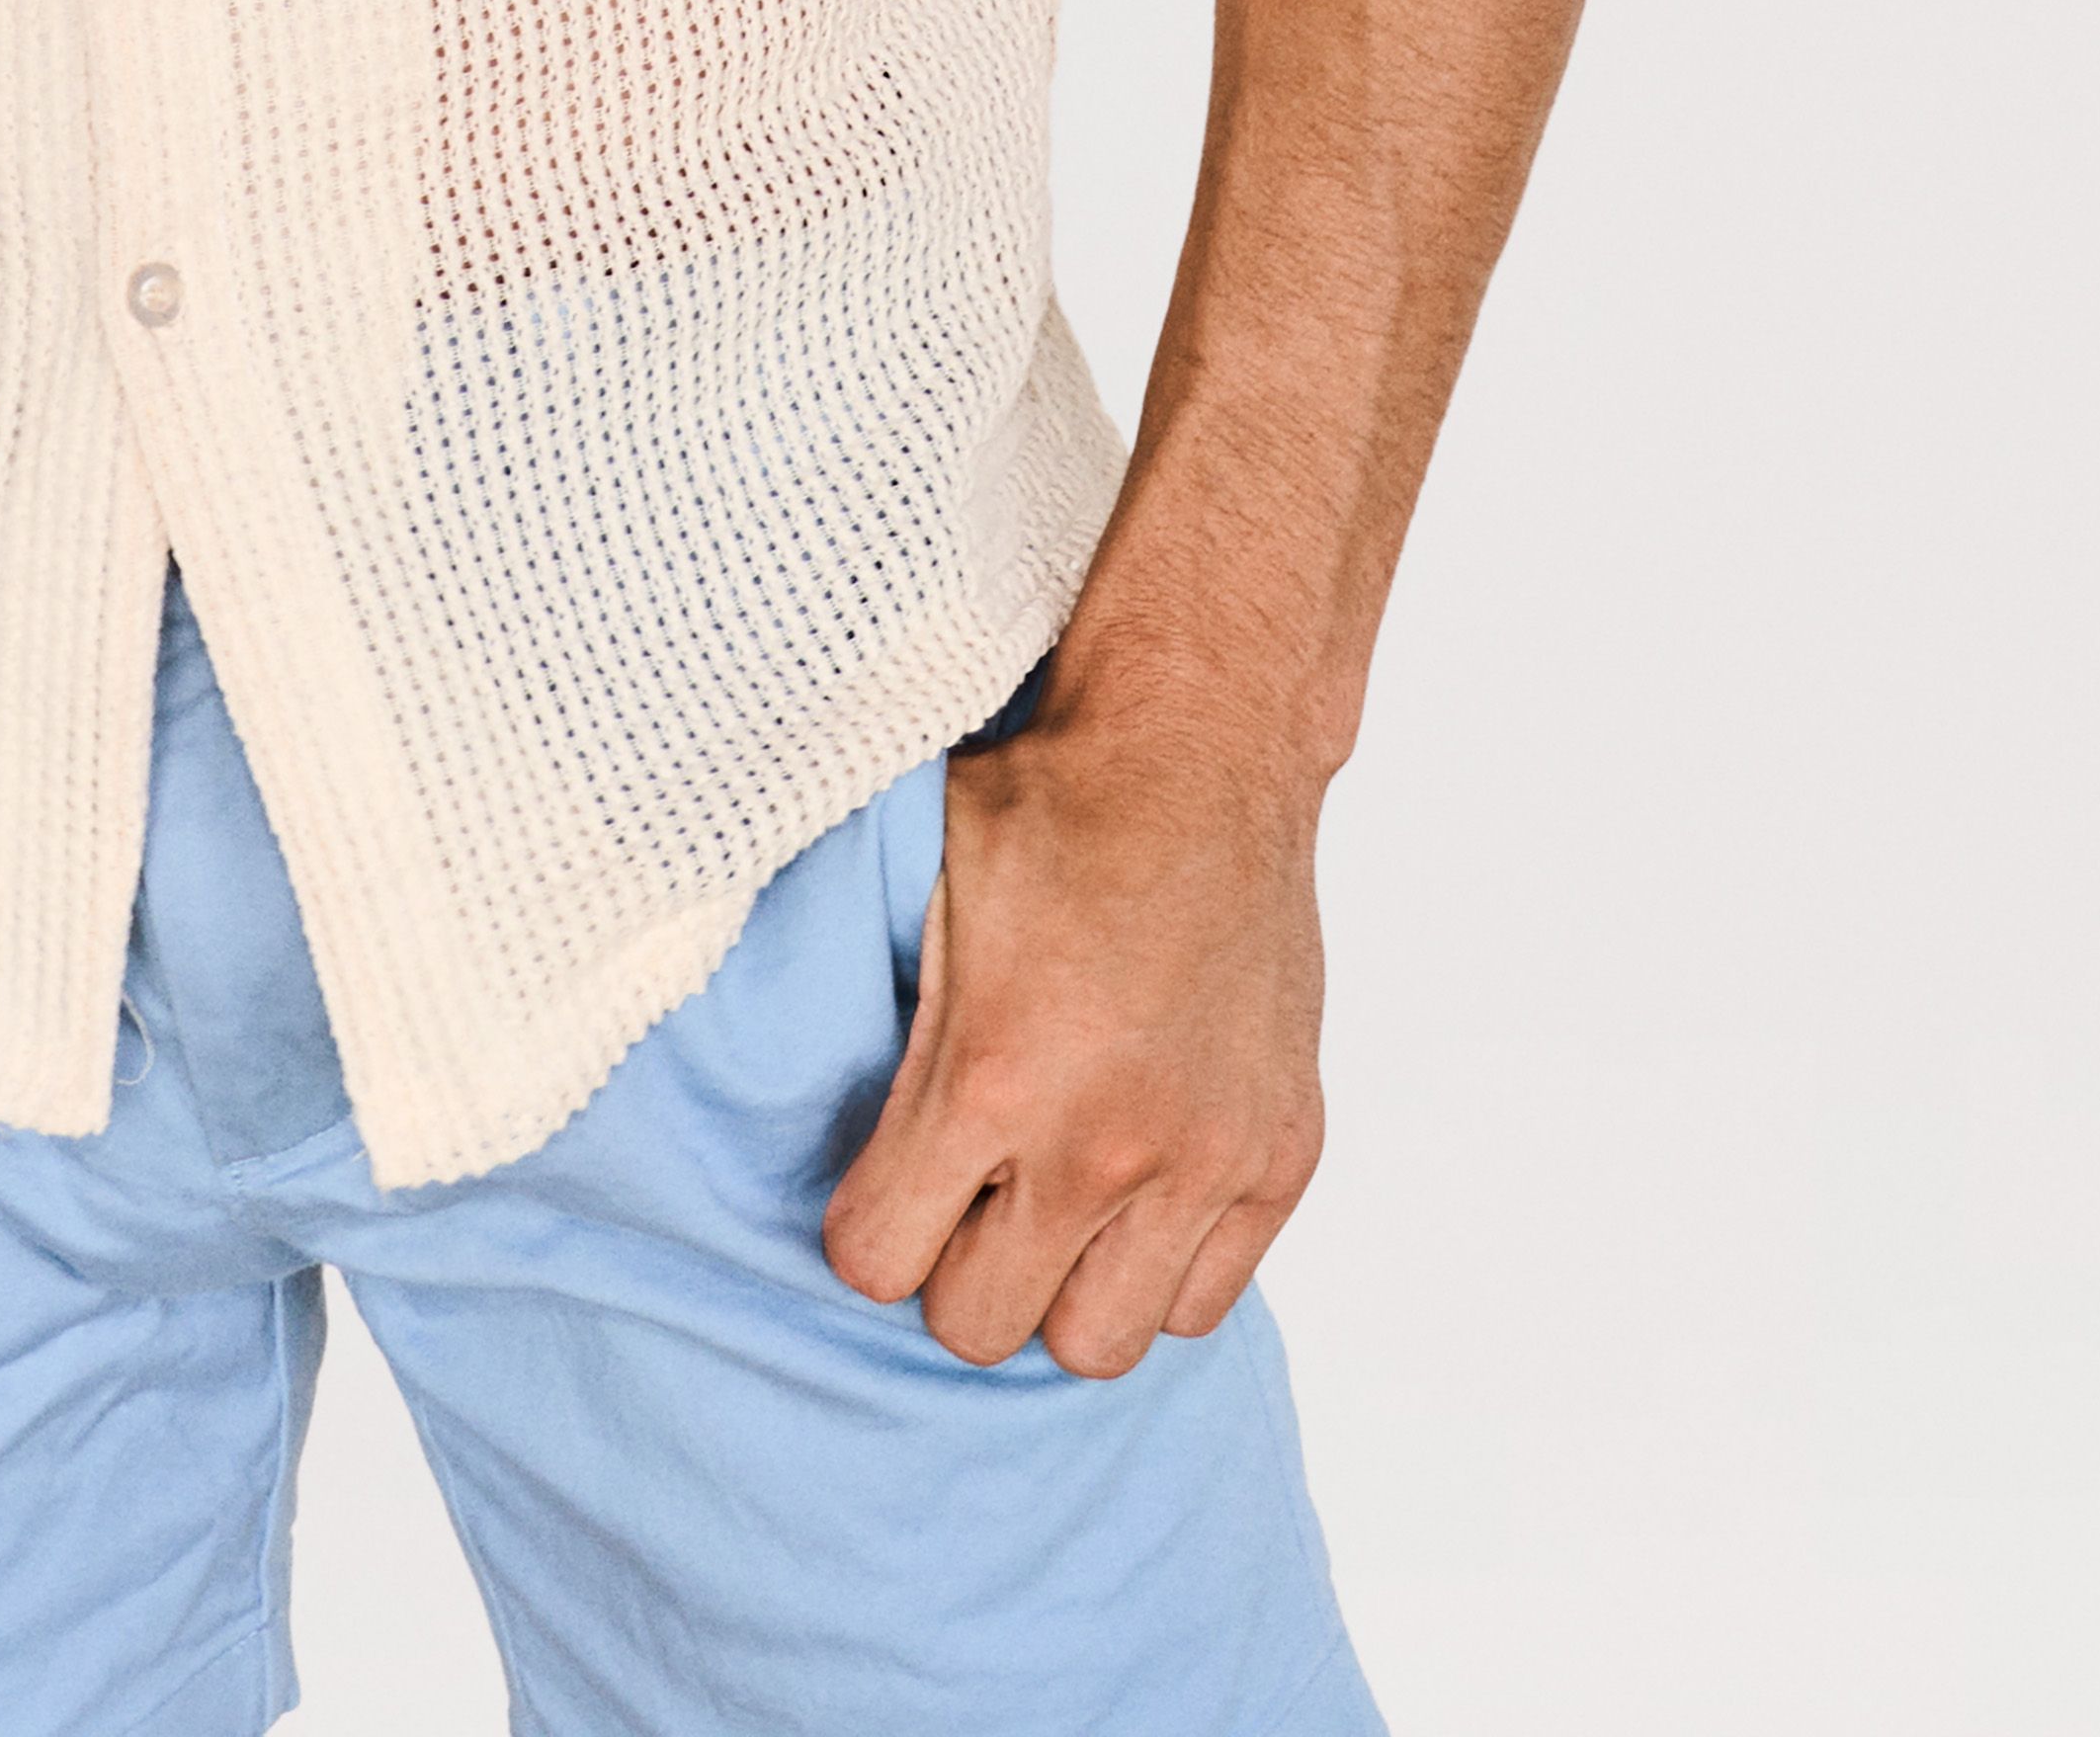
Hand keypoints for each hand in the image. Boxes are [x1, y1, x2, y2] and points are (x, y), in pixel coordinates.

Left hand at [819, 699, 1328, 1376]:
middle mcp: (1102, 1145)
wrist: (1201, 753)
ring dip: (1061, 1287)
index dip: (867, 1232)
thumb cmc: (1052, 808)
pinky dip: (1158, 1268)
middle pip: (982, 1328)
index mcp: (990, 1080)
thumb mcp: (919, 906)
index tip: (883, 1190)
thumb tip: (818, 1124)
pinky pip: (1200, 1304)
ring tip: (1053, 1206)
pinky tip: (1134, 1192)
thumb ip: (888, 1042)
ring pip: (1097, 1345)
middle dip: (955, 1271)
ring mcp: (1205, 1160)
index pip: (879, 1265)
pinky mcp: (1281, 1158)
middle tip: (966, 1200)